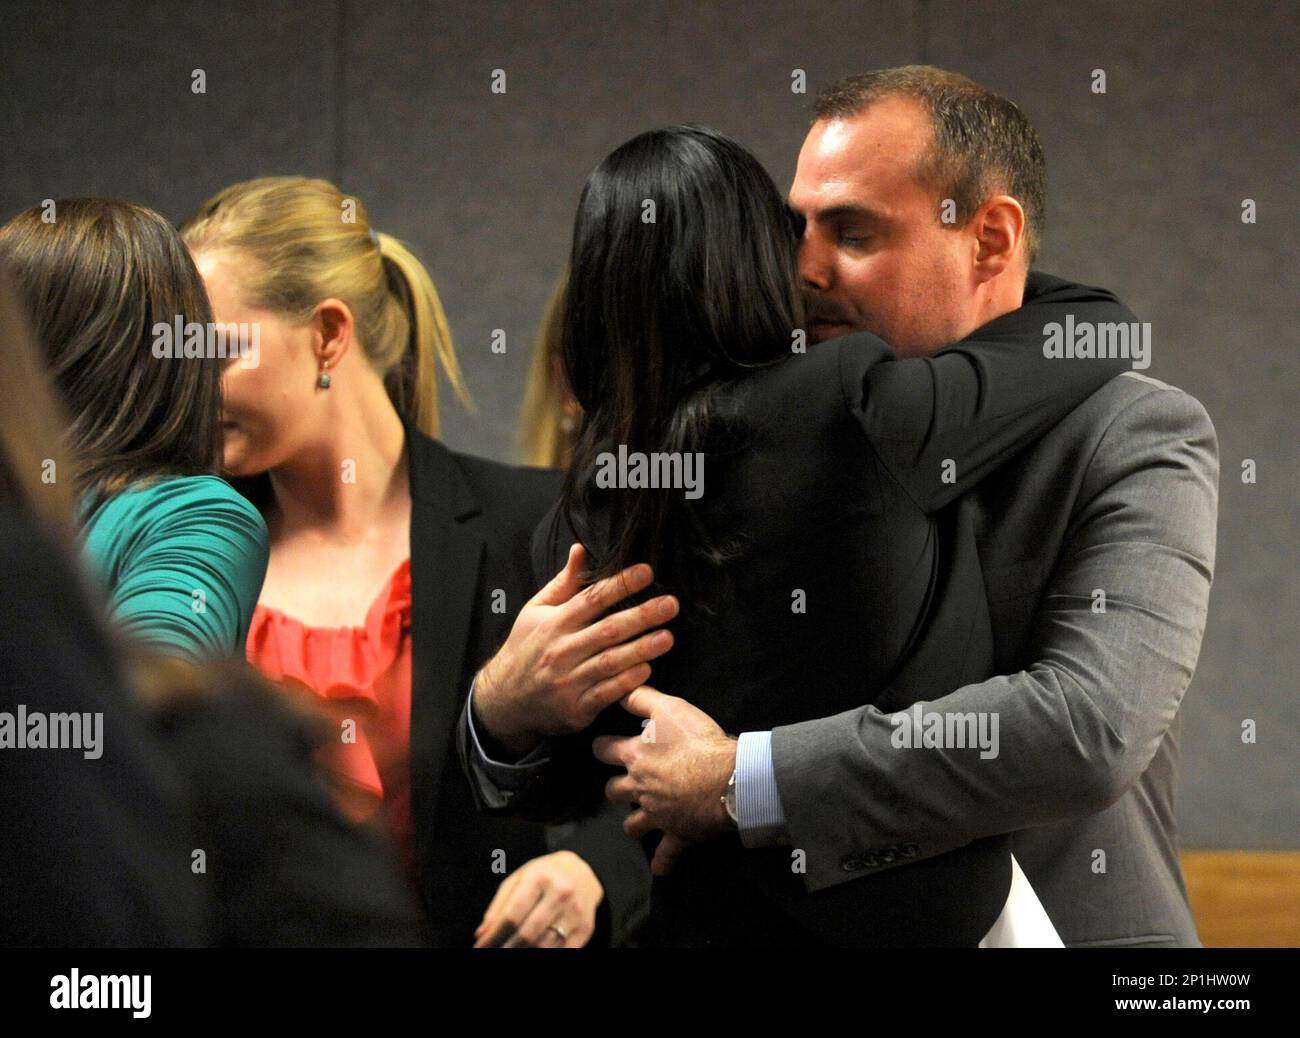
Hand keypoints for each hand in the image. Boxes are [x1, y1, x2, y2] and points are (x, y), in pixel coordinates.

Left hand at [473, 850, 603, 947]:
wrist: (583, 872)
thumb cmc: (543, 876)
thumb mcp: (518, 879)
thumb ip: (499, 906)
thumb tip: (481, 934)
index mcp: (539, 878)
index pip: (511, 915)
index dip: (493, 937)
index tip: (479, 948)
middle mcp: (561, 893)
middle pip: (527, 934)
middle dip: (505, 950)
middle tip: (491, 955)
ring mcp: (576, 912)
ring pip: (544, 946)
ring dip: (523, 954)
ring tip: (508, 953)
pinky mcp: (586, 928)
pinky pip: (562, 951)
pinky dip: (543, 956)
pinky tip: (530, 953)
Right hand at [474, 544, 678, 755]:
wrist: (505, 699)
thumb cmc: (525, 649)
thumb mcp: (535, 611)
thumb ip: (563, 582)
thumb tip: (581, 550)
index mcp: (555, 623)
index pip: (592, 599)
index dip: (620, 585)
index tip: (646, 572)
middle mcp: (563, 649)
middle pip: (608, 630)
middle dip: (641, 616)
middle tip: (670, 604)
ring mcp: (570, 680)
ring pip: (610, 662)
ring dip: (641, 649)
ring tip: (667, 637)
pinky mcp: (577, 707)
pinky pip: (606, 692)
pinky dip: (627, 681)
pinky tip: (647, 669)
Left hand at [596, 686, 737, 870]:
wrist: (728, 777)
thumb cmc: (699, 741)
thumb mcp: (669, 708)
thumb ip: (642, 698)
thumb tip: (621, 690)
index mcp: (635, 757)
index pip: (603, 750)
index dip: (601, 746)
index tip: (603, 745)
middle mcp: (640, 788)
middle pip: (612, 791)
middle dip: (615, 787)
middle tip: (625, 782)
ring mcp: (657, 814)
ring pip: (632, 824)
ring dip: (634, 821)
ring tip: (639, 818)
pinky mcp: (677, 834)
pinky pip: (665, 855)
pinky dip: (662, 862)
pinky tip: (659, 866)